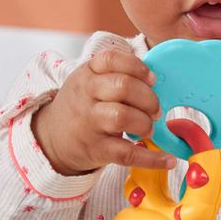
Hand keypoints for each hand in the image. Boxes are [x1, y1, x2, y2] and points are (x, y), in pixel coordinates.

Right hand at [32, 49, 176, 174]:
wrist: (52, 138)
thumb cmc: (81, 106)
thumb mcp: (88, 82)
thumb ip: (116, 75)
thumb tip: (155, 81)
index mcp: (87, 74)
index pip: (111, 59)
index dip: (137, 67)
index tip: (152, 79)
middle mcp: (86, 95)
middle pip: (123, 87)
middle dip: (148, 98)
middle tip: (155, 110)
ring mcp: (89, 123)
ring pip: (122, 117)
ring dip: (145, 122)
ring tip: (148, 128)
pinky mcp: (96, 150)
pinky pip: (126, 154)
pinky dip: (151, 159)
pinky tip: (168, 160)